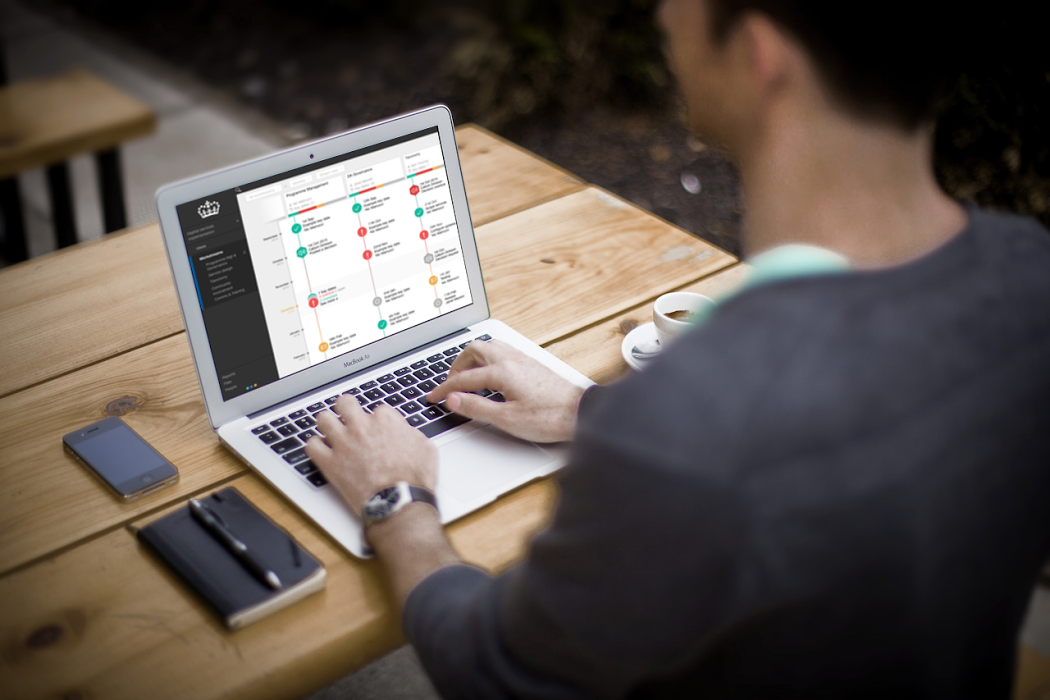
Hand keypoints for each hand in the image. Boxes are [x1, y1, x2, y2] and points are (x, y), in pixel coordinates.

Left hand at [305, 396, 437, 513]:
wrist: (399, 503)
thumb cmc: (414, 479)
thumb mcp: (426, 448)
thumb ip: (411, 434)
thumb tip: (405, 432)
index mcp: (385, 421)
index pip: (377, 409)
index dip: (378, 420)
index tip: (378, 429)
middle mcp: (361, 427)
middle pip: (345, 403)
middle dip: (347, 408)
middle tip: (348, 416)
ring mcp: (343, 444)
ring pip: (323, 419)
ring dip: (327, 423)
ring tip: (330, 429)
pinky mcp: (330, 463)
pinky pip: (311, 446)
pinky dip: (315, 446)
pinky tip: (321, 450)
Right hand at [427, 339, 584, 442]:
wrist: (580, 413)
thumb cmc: (549, 417)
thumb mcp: (507, 419)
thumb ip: (476, 408)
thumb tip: (453, 400)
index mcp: (502, 371)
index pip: (464, 378)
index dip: (444, 389)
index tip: (433, 397)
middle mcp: (511, 359)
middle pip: (473, 350)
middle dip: (456, 365)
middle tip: (449, 384)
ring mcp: (522, 359)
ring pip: (488, 346)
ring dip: (472, 359)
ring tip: (465, 377)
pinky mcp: (530, 363)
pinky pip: (501, 351)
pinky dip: (487, 359)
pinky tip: (489, 374)